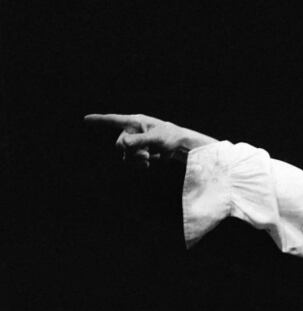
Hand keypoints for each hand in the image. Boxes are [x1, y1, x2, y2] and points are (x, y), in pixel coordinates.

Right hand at [84, 113, 216, 167]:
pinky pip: (131, 160)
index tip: (85, 119)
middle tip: (146, 155)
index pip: (114, 120)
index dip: (99, 120)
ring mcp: (135, 142)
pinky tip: (148, 163)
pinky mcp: (139, 152)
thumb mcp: (156, 139)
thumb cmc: (171, 137)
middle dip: (131, 151)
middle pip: (120, 143)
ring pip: (125, 154)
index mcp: (135, 122)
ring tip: (149, 159)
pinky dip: (138, 163)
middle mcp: (132, 131)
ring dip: (135, 159)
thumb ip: (139, 141)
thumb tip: (123, 144)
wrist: (181, 147)